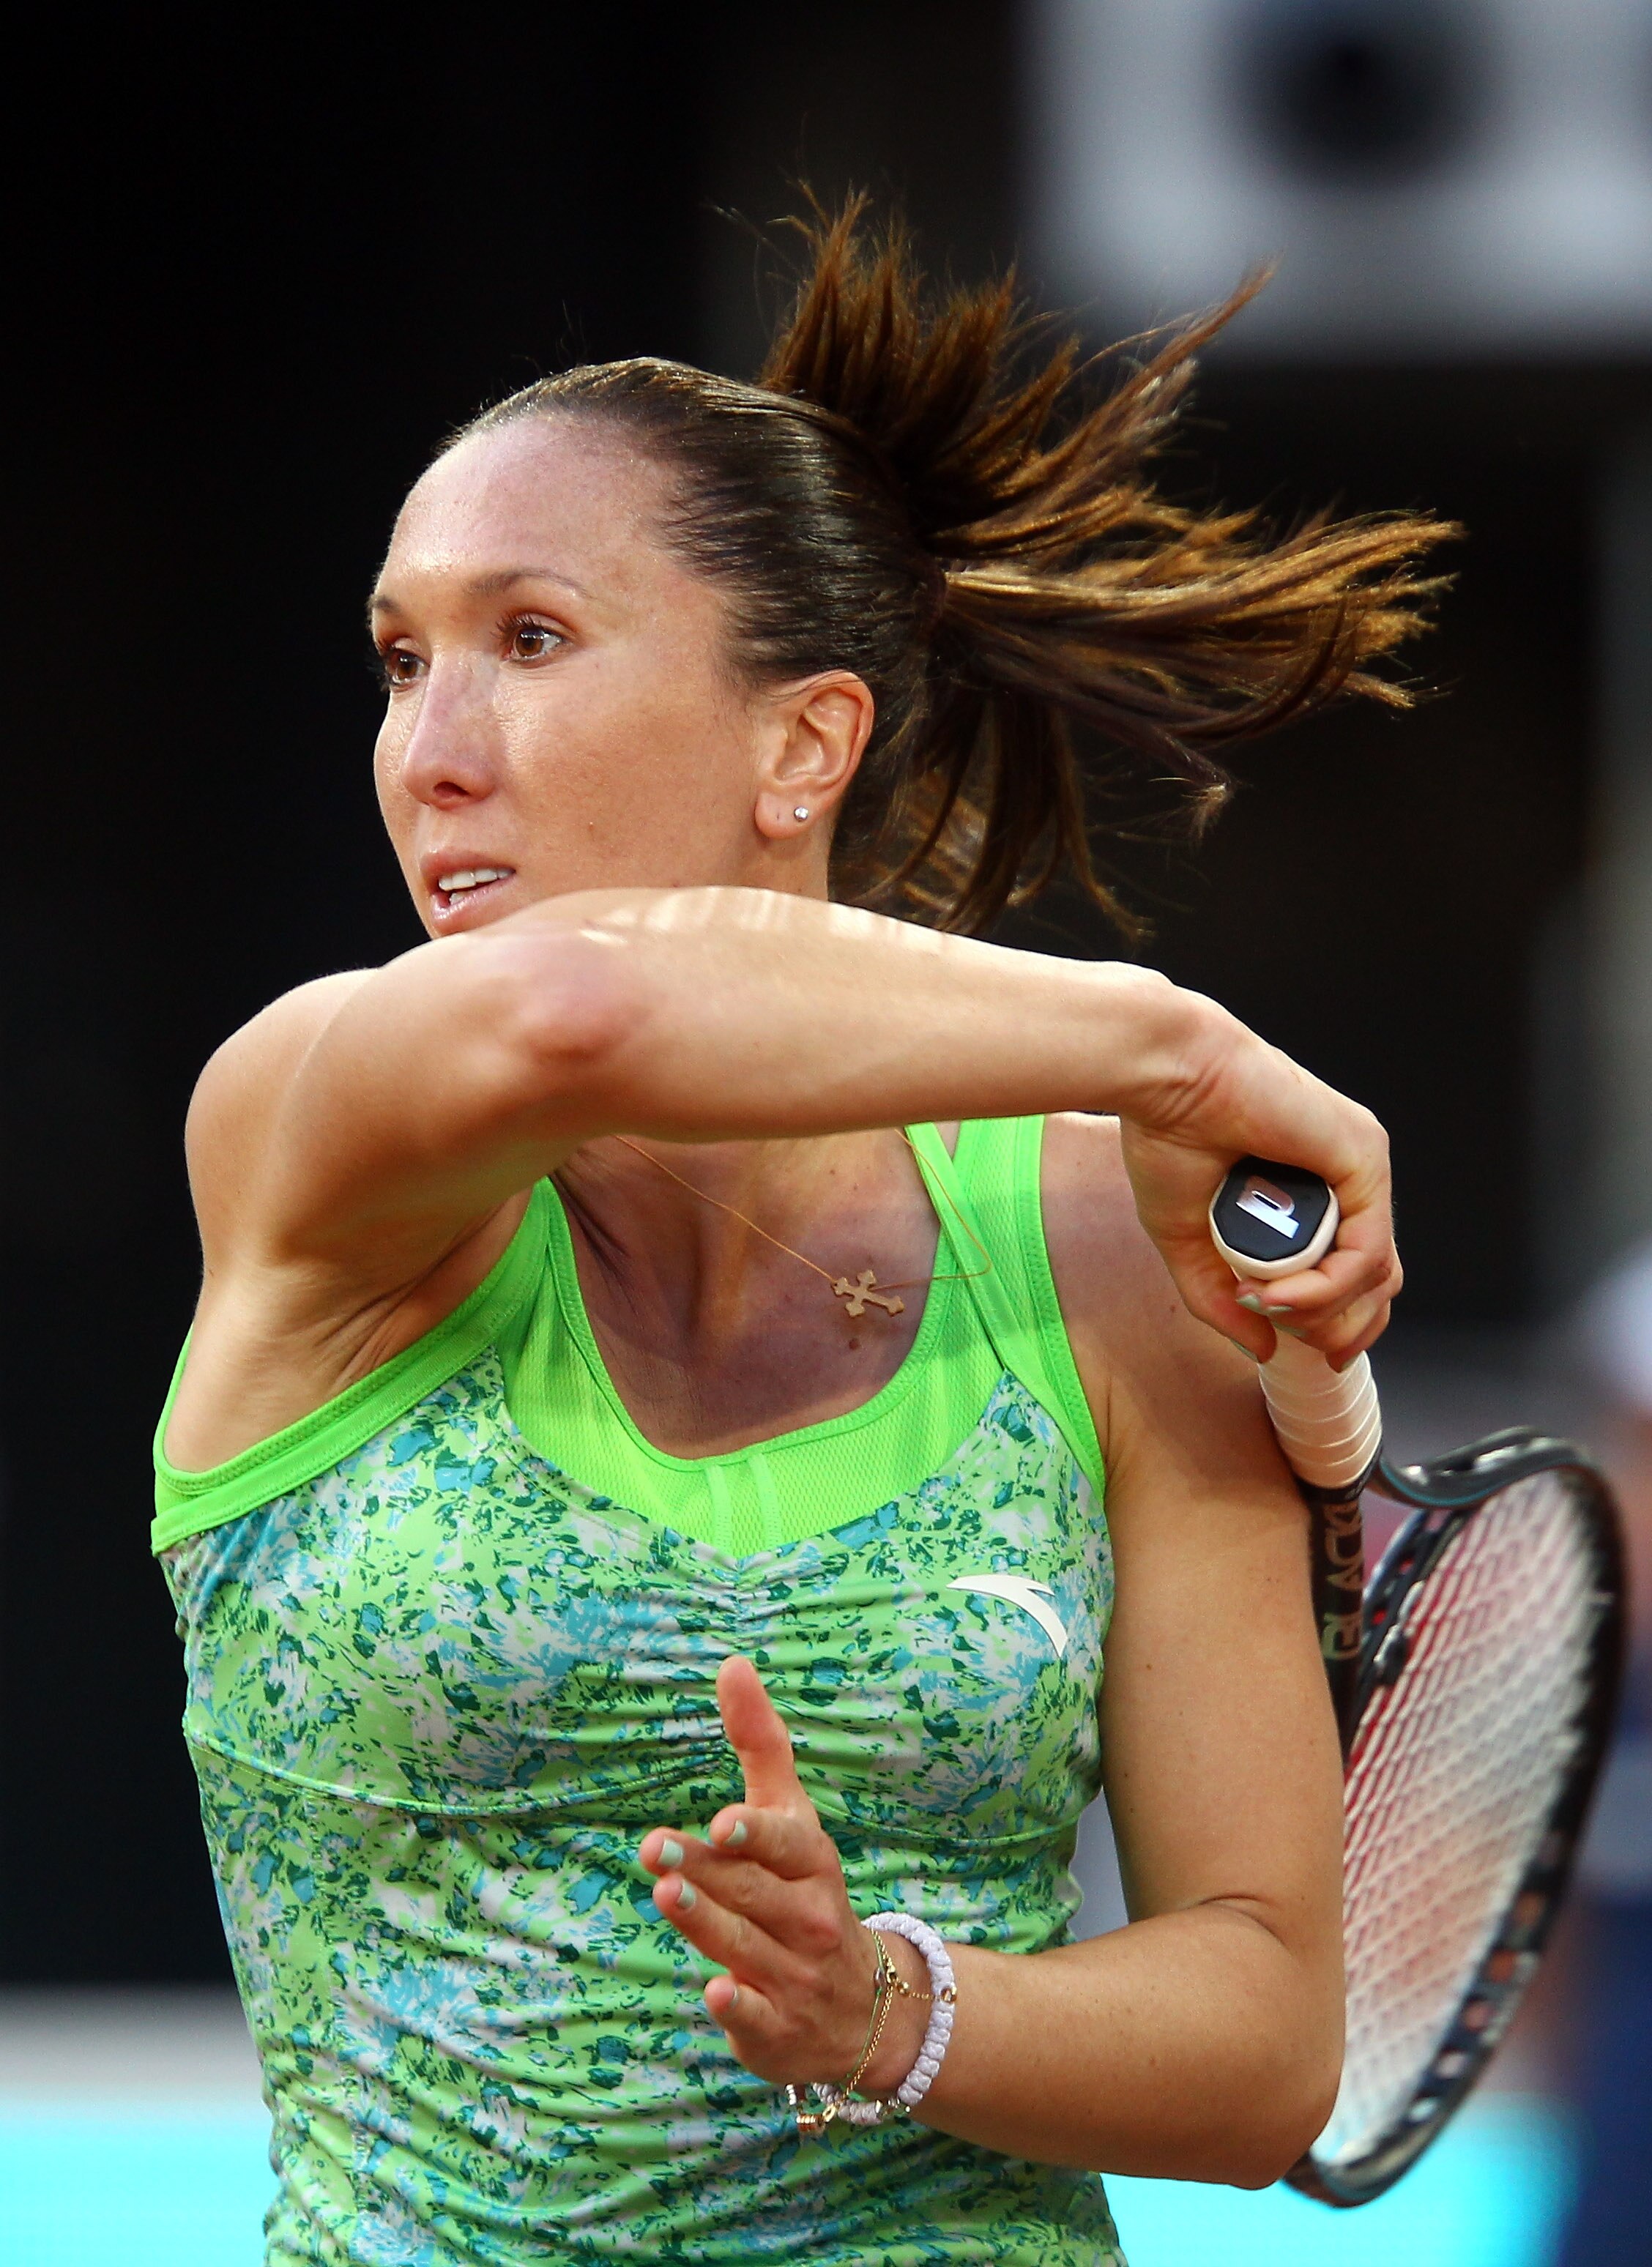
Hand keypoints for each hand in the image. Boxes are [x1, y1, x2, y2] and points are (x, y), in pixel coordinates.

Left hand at [640, 1656, 929, 2093]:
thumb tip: (731, 1664)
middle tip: (653, 1849)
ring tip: (667, 1896)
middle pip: (751, 1891)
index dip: (756, 1834)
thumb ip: (760, 1744)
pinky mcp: (775, 2025)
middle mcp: (808, 1917)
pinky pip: (756, 2015)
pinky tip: (715, 1991)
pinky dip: (738, 2006)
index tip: (722, 1822)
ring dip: (707, 1923)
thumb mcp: (791, 1816)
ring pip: (745, 1946)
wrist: (863, 2008)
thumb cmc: (804, 1890)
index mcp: (811, 1863)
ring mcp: (794, 1974)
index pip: (787, 1845)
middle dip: (704, 1871)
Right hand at [1120, 1001, 1400, 1369]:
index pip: (1356, 1270)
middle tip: (1295, 1341)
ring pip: (1375, 1273)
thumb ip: (1221, 1300)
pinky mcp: (1364, 1158)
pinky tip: (1279, 1293)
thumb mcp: (1187, 1241)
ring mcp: (1361, 1165)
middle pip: (1378, 1280)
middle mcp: (1348, 1176)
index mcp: (1315, 1186)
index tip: (1302, 1346)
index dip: (1337, 1320)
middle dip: (1341, 1327)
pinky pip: (1366, 1251)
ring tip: (1267, 1304)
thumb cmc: (1167, 1136)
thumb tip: (1262, 1350)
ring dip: (1323, 1311)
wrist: (1165, 1077)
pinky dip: (1327, 1287)